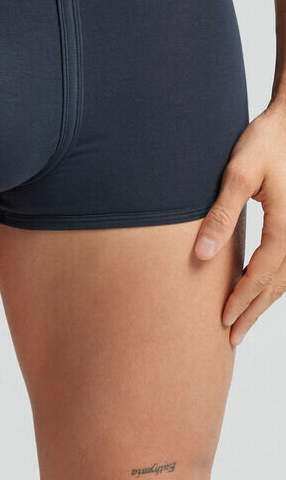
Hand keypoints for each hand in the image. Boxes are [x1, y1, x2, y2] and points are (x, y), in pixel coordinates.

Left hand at [194, 103, 285, 345]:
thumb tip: (201, 254)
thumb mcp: (238, 175)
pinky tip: (258, 288)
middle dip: (253, 311)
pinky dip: (273, 281)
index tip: (222, 321)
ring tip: (243, 320)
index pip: (262, 275)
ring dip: (264, 300)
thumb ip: (221, 215)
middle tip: (231, 337)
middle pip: (277, 284)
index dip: (242, 300)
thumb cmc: (266, 142)